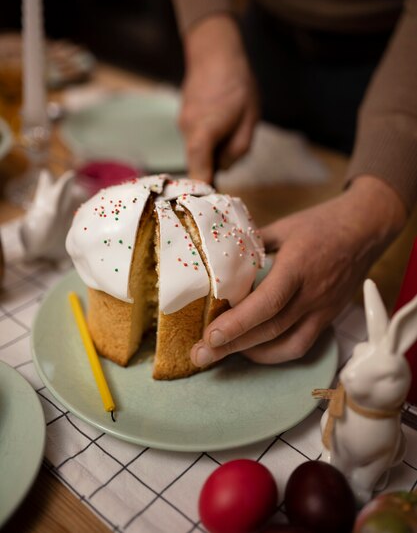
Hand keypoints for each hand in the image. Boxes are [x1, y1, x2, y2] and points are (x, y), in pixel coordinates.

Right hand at [180, 14, 258, 182]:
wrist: (215, 51)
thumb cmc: (237, 85)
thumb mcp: (249, 119)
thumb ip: (237, 149)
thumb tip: (223, 168)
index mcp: (203, 133)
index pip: (198, 172)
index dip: (203, 191)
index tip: (208, 207)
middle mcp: (188, 131)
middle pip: (199, 162)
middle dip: (215, 166)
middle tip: (234, 153)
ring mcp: (184, 124)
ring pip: (200, 149)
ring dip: (215, 148)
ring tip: (233, 126)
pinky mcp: (185, 118)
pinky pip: (198, 138)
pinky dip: (210, 138)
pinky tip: (223, 121)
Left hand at [191, 176, 406, 365]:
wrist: (364, 230)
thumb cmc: (321, 224)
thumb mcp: (283, 226)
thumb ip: (253, 245)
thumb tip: (221, 258)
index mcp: (298, 267)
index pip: (267, 302)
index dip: (238, 322)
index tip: (210, 335)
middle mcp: (312, 294)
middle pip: (271, 329)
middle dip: (232, 346)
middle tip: (201, 355)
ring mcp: (322, 310)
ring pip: (287, 344)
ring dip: (251, 354)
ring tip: (220, 355)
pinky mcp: (328, 318)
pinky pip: (301, 345)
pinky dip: (275, 353)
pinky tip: (253, 350)